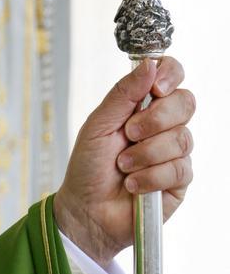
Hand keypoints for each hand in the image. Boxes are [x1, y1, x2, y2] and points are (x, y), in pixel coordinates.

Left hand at [54, 57, 194, 267]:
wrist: (88, 209)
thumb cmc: (89, 164)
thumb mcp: (99, 123)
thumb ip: (124, 93)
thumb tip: (149, 63)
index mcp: (143, 103)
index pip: (172, 74)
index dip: (171, 74)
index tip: (156, 88)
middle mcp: (163, 124)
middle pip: (186, 102)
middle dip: (156, 118)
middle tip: (129, 132)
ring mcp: (174, 152)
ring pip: (182, 138)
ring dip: (146, 152)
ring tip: (123, 164)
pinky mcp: (180, 181)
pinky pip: (179, 169)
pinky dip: (151, 176)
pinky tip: (133, 184)